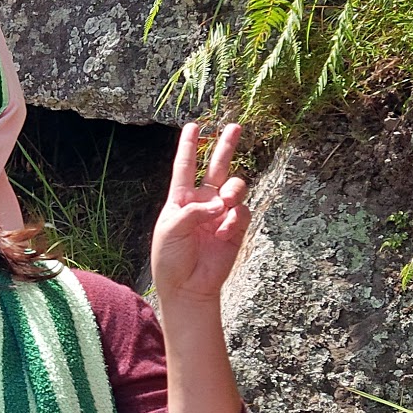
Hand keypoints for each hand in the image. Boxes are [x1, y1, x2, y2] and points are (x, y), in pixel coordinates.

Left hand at [151, 123, 250, 305]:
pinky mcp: (235, 229)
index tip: (193, 125)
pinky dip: (235, 217)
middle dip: (225, 147)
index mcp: (180, 199)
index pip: (185, 167)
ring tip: (227, 200)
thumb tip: (221, 203)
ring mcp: (220, 214)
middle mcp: (202, 202)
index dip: (188, 146)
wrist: (187, 286)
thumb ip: (194, 211)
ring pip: (234, 187)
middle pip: (216, 168)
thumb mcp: (172, 229)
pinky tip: (225, 230)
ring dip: (233, 189)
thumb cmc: (170, 257)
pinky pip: (242, 213)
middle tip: (235, 126)